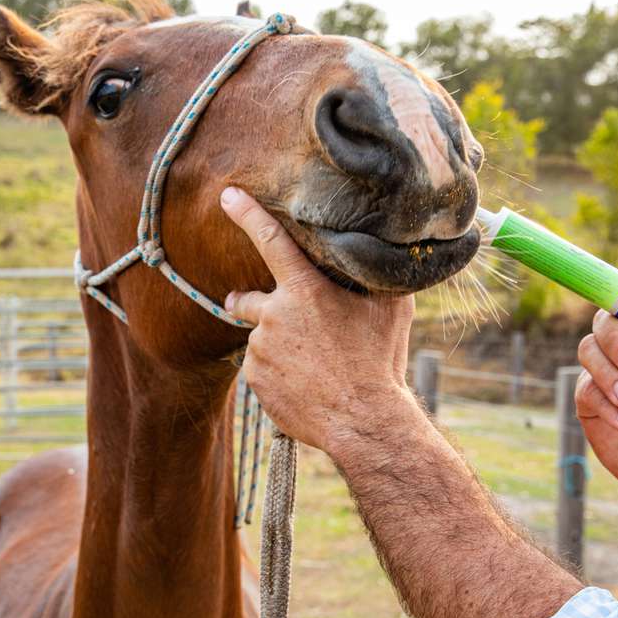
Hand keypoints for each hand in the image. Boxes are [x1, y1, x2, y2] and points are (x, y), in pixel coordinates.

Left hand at [220, 187, 415, 453]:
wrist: (363, 421)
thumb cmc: (380, 362)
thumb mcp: (390, 309)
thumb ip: (375, 278)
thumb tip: (383, 253)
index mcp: (306, 291)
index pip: (271, 240)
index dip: (248, 214)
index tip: (228, 195)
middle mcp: (275, 316)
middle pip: (248, 300)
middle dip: (247, 303)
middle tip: (251, 308)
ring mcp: (261, 352)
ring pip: (262, 341)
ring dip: (278, 347)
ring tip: (313, 368)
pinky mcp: (255, 382)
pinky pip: (261, 371)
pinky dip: (277, 375)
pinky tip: (304, 386)